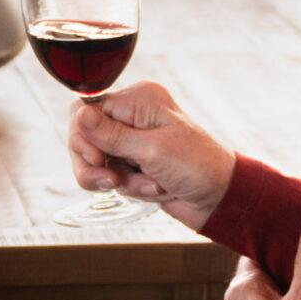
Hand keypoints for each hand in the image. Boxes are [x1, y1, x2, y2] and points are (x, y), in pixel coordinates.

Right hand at [66, 81, 237, 229]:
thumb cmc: (198, 167)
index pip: (85, 109)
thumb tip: (78, 114)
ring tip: (150, 185)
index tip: (97, 158)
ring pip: (94, 162)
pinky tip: (156, 189)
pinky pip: (110, 177)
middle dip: (97, 164)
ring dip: (120, 180)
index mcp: (138, 100)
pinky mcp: (133, 165)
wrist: (222, 199)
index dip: (84, 136)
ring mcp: (132, 142)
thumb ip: (111, 135)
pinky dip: (132, 188)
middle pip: (83, 136)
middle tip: (114, 181)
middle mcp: (132, 116)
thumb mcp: (153, 150)